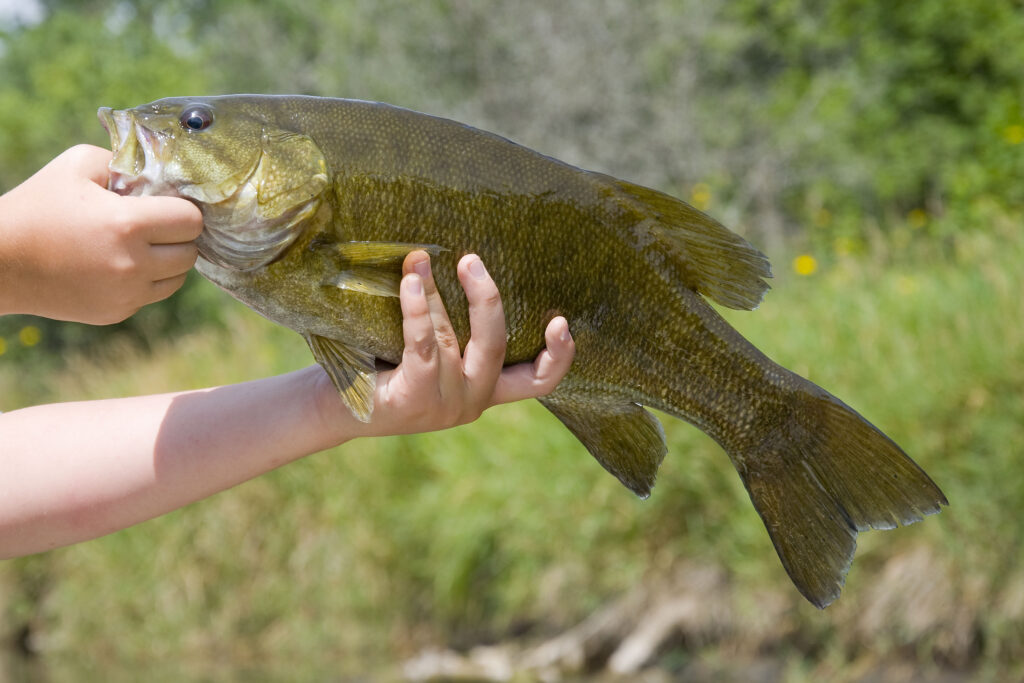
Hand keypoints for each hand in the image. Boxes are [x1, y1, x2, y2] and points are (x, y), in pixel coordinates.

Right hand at [0, 145, 203, 323]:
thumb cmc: (38, 206)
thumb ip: (125, 163)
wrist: (1, 261)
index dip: (183, 209)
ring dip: (168, 261)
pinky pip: (152, 295)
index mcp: (128, 225)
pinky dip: (146, 281)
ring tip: (140, 246)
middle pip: (190, 252)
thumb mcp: (77, 164)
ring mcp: (127, 295)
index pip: (192, 220)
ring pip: (178, 278)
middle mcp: (133, 265)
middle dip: (178, 236)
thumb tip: (158, 174)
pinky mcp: (117, 313)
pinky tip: (120, 265)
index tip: (166, 205)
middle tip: (155, 226)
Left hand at [317, 251, 574, 438]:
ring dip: (434, 292)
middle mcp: (472, 402)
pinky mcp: (415, 399)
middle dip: (486, 299)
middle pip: (497, 346)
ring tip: (419, 259)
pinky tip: (410, 283)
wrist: (332, 410)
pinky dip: (418, 309)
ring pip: (451, 337)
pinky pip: (424, 345)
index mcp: (485, 390)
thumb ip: (452, 327)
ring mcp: (445, 405)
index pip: (537, 382)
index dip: (559, 356)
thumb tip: (452, 257)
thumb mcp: (429, 352)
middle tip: (471, 260)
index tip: (563, 321)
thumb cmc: (382, 369)